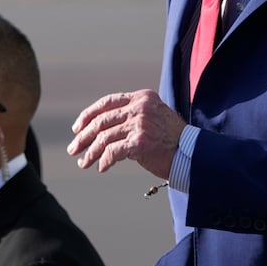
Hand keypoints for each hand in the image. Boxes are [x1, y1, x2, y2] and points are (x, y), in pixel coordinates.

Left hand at [67, 91, 185, 180]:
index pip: (107, 103)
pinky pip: (113, 152)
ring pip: (104, 138)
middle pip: (101, 121)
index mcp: (141, 98)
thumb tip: (100, 131)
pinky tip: (101, 168)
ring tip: (84, 163)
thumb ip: (130, 118)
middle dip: (83, 137)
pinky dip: (104, 161)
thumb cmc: (171, 140)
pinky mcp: (141, 142)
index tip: (77, 128)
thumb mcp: (152, 118)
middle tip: (73, 149)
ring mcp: (141, 124)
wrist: (193, 154)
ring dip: (90, 152)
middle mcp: (140, 107)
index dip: (88, 115)